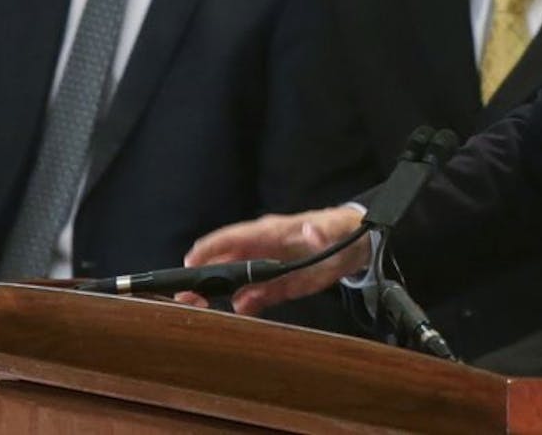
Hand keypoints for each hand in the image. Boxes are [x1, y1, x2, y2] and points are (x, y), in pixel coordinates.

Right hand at [175, 206, 368, 315]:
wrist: (357, 246)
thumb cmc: (339, 229)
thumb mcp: (331, 228)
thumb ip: (319, 231)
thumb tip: (308, 230)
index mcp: (270, 232)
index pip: (233, 237)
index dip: (210, 247)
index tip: (189, 261)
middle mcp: (263, 250)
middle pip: (225, 261)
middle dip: (203, 276)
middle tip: (184, 295)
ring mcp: (269, 269)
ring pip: (235, 282)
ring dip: (217, 295)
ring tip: (199, 309)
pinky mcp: (279, 286)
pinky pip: (256, 297)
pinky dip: (245, 305)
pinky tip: (238, 313)